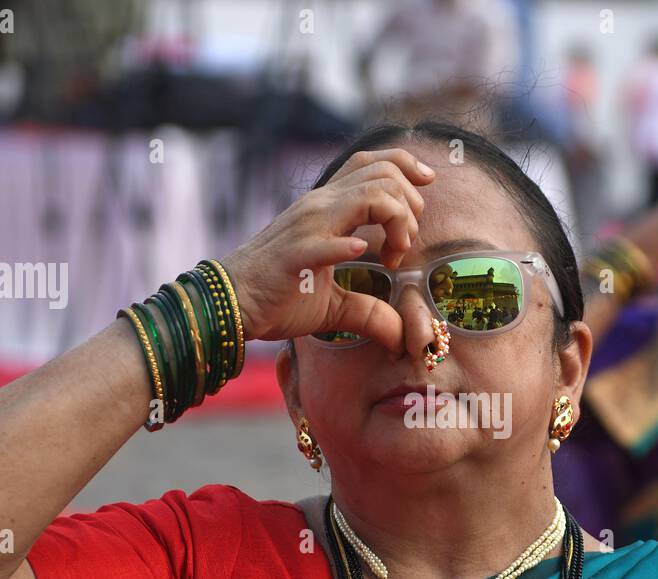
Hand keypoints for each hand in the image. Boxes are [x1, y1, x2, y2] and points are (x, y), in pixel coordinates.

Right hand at [217, 148, 433, 351]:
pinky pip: (326, 242)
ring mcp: (307, 227)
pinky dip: (348, 244)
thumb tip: (401, 337)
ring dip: (395, 222)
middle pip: (382, 174)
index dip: (405, 165)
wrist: (230, 303)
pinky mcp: (295, 255)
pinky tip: (362, 252)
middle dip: (410, 206)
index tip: (427, 184)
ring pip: (368, 195)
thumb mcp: (333, 305)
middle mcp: (320, 206)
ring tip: (392, 257)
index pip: (371, 163)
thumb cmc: (278, 298)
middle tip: (402, 246)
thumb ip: (369, 311)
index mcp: (327, 207)